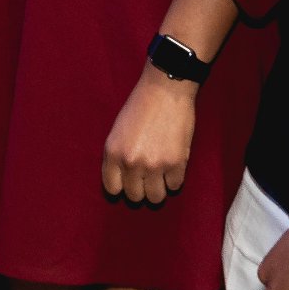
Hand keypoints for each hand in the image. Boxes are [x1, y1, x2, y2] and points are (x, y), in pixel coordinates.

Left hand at [101, 66, 195, 204]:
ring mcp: (154, 165)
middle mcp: (131, 162)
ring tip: (161, 175)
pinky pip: (175, 186)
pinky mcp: (176, 163)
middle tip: (147, 177)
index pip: (112, 189)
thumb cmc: (139, 107)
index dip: (121, 186)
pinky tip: (173, 164)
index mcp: (113, 153)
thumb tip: (123, 181)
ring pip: (156, 198)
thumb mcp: (117, 132)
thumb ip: (118, 156)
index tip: (129, 182)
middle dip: (141, 189)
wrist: (165, 91)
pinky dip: (174, 178)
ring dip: (159, 188)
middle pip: (135, 197)